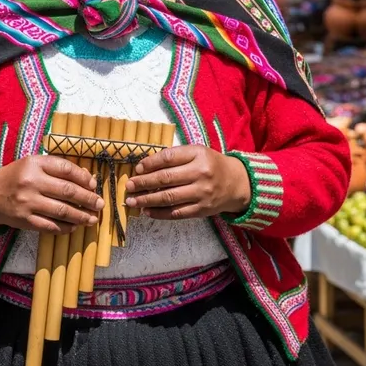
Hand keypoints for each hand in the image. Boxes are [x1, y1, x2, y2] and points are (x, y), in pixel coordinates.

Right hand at [0, 156, 103, 234]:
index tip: (94, 185)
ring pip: (62, 211)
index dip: (84, 178)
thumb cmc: (17, 176)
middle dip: (88, 199)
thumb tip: (87, 178)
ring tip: (92, 218)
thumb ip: (57, 168)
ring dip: (81, 216)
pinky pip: (50, 226)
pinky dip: (65, 227)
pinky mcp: (25, 221)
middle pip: (68, 191)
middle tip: (99, 204)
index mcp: (35, 163)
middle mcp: (31, 182)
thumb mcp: (34, 164)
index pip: (66, 169)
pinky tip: (74, 226)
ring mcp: (28, 203)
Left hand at [125, 145, 250, 219]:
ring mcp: (201, 193)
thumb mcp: (197, 152)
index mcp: (198, 155)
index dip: (150, 163)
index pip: (168, 158)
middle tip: (129, 186)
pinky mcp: (201, 210)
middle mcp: (200, 174)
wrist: (236, 183)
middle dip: (144, 183)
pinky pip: (176, 213)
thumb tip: (146, 166)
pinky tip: (147, 211)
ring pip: (168, 198)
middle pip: (166, 179)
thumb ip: (175, 156)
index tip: (138, 168)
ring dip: (147, 200)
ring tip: (132, 201)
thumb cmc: (211, 164)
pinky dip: (159, 213)